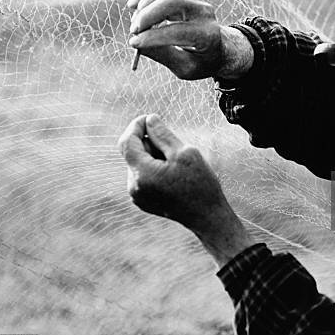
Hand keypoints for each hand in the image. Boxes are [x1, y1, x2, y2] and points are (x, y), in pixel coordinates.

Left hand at [118, 114, 251, 266]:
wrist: (207, 216)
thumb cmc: (200, 183)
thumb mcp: (184, 152)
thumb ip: (162, 135)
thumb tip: (149, 120)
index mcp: (142, 174)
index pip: (127, 142)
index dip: (136, 126)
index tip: (149, 118)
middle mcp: (134, 186)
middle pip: (134, 153)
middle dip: (150, 143)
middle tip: (175, 145)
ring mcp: (137, 196)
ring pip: (139, 164)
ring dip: (154, 156)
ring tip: (178, 164)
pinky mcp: (143, 201)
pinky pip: (144, 177)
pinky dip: (155, 169)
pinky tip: (175, 175)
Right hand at [126, 0, 251, 79]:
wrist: (216, 48)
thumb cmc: (199, 62)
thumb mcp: (184, 68)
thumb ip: (163, 55)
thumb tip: (135, 41)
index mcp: (208, 35)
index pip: (177, 30)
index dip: (152, 36)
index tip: (134, 43)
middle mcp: (204, 13)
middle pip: (172, 1)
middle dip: (147, 16)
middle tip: (133, 31)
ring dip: (144, 3)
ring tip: (135, 22)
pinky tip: (133, 6)